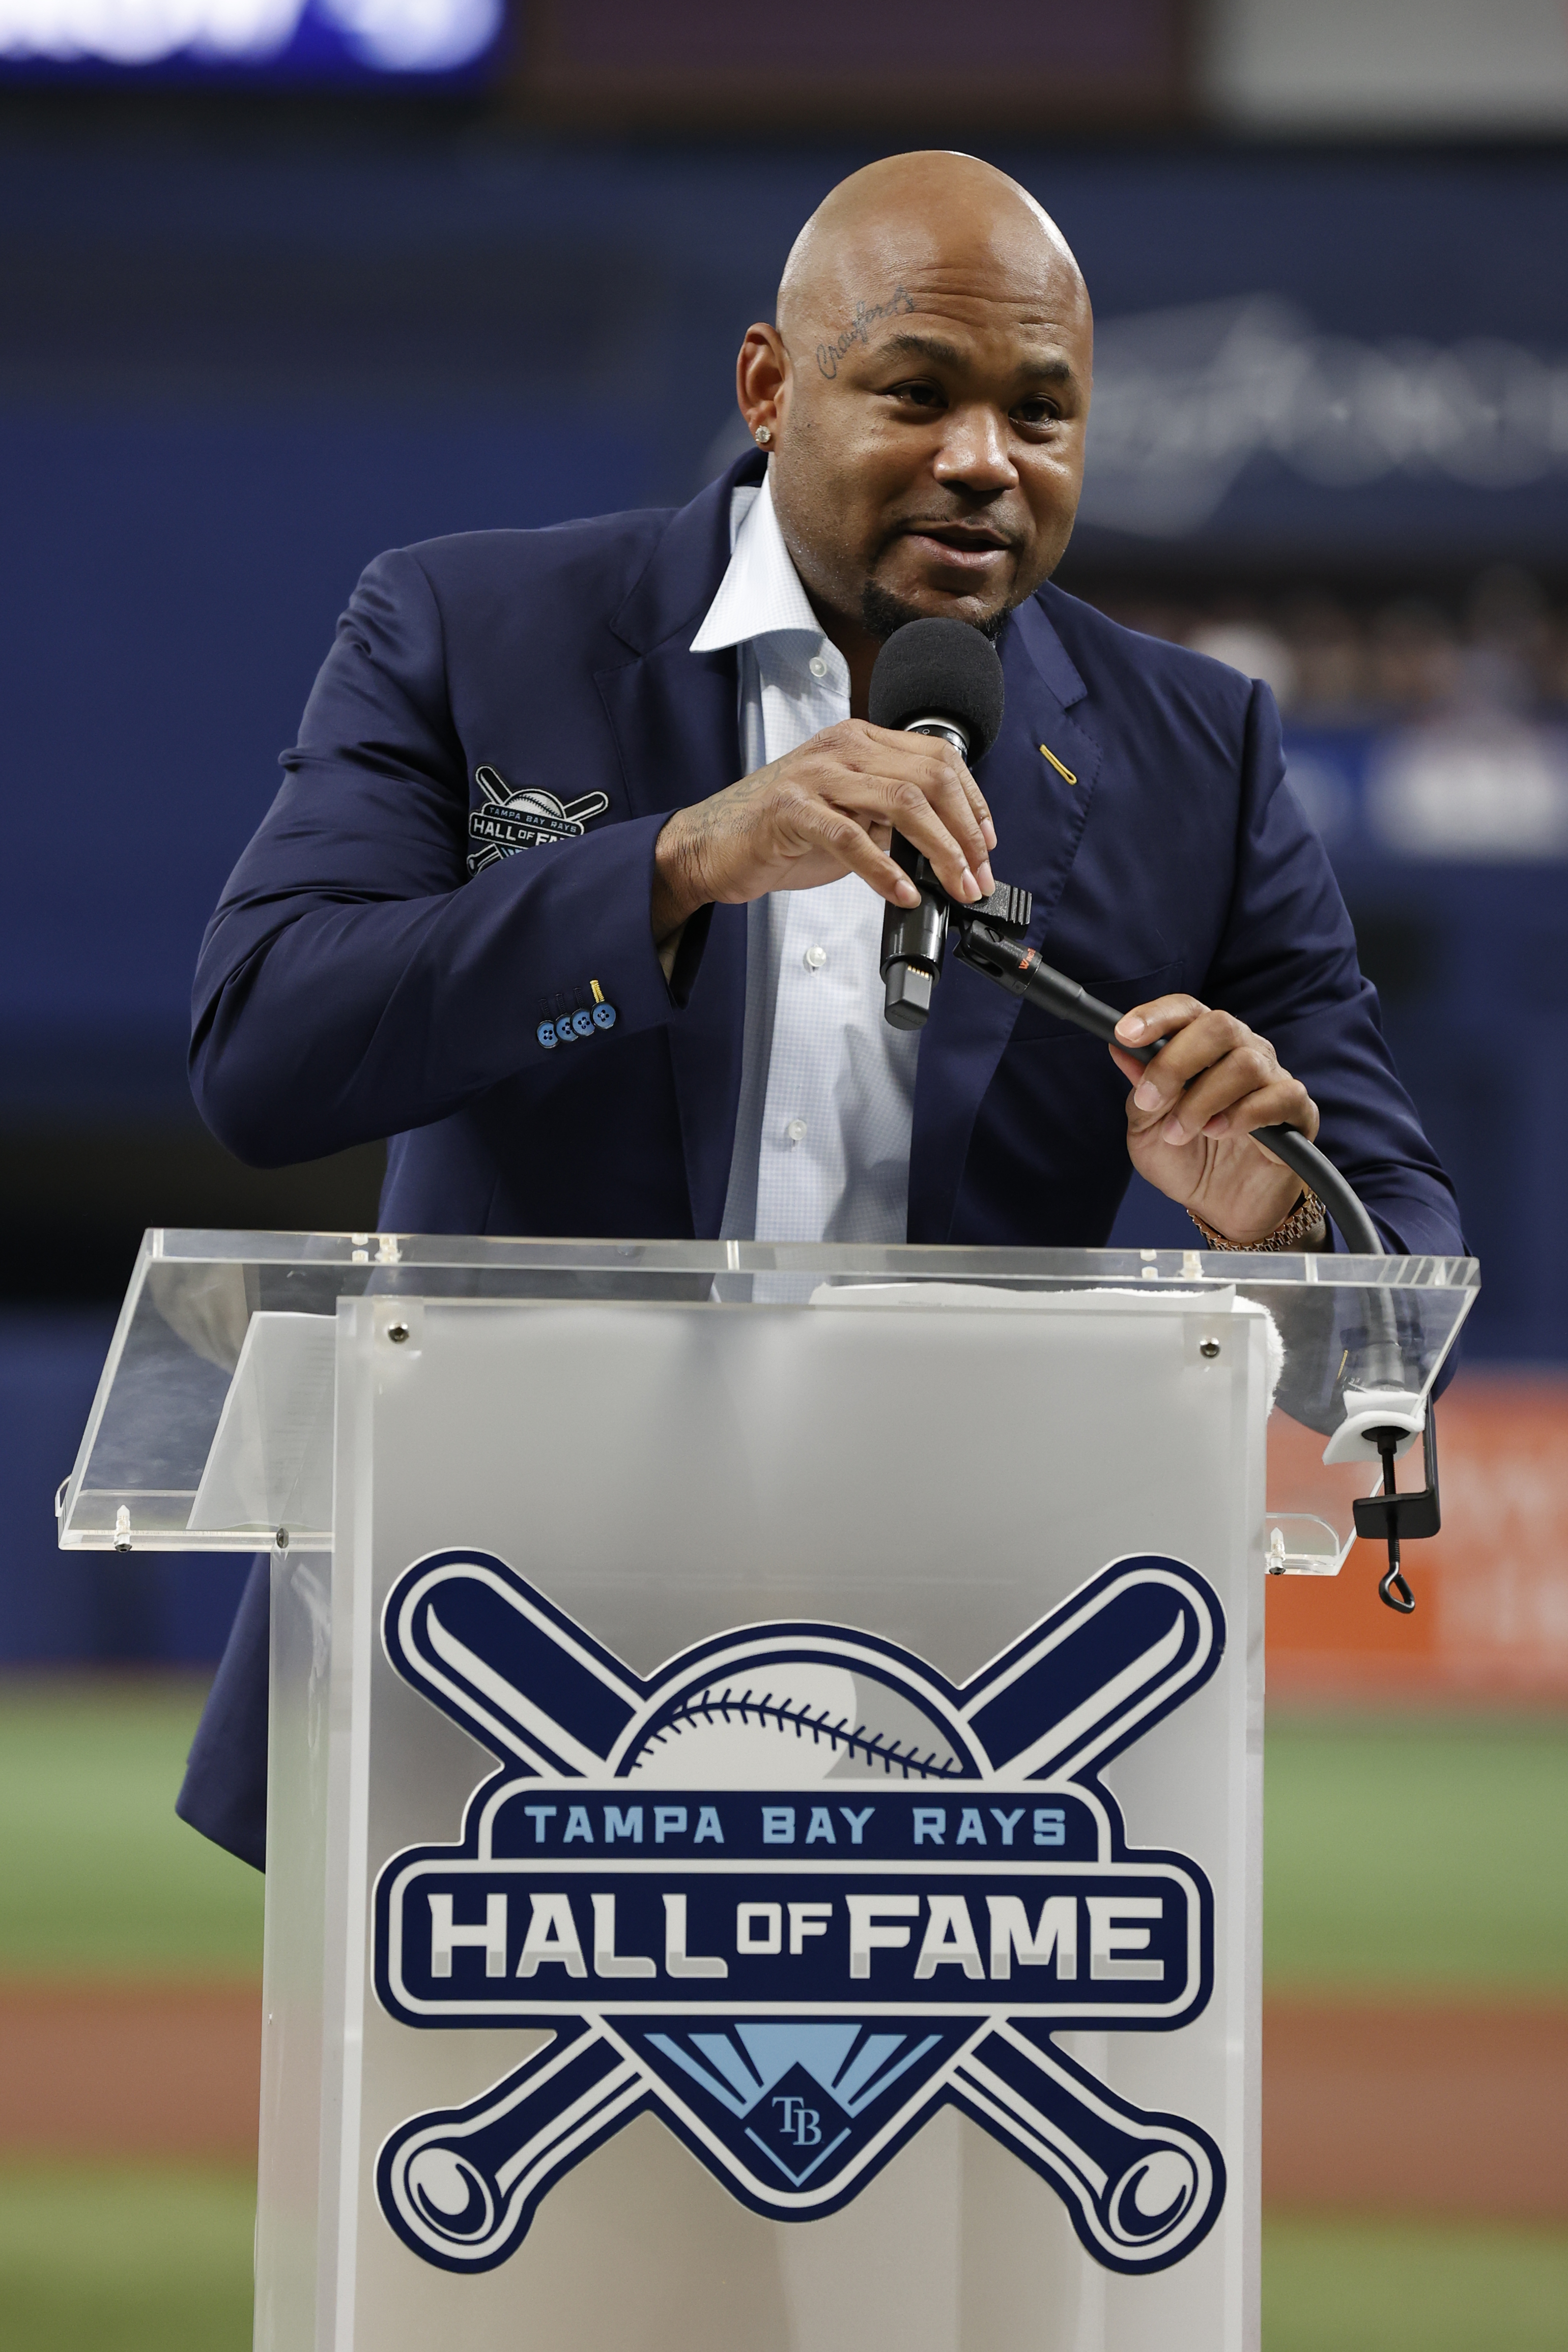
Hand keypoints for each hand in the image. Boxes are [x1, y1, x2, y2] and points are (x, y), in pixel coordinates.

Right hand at [650, 720, 996, 942]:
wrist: (712, 844)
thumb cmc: (780, 832)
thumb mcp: (850, 815)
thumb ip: (893, 820)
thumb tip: (948, 849)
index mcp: (861, 741)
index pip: (938, 758)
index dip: (973, 801)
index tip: (986, 844)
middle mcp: (843, 749)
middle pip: (929, 779)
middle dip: (965, 833)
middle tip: (977, 875)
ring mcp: (817, 776)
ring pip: (902, 803)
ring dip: (940, 852)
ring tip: (955, 886)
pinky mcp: (792, 810)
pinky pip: (851, 838)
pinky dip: (885, 871)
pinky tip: (904, 893)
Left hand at [1109, 996, 1324, 1246]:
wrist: (1223, 1209)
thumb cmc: (1187, 1160)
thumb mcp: (1146, 1129)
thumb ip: (1139, 1089)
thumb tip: (1119, 1049)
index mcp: (1205, 1048)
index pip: (1187, 1010)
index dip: (1156, 1016)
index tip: (1124, 1034)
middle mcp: (1243, 1053)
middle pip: (1220, 1025)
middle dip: (1175, 1062)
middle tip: (1151, 1101)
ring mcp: (1273, 1080)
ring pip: (1245, 1064)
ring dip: (1202, 1100)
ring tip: (1180, 1133)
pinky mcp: (1298, 1112)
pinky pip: (1281, 1096)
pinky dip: (1243, 1115)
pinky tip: (1219, 1133)